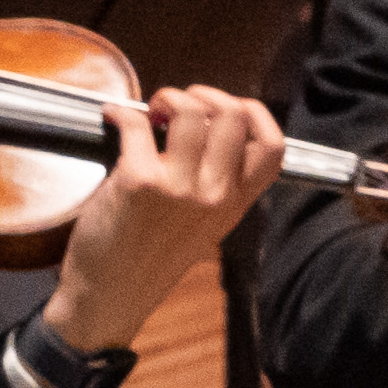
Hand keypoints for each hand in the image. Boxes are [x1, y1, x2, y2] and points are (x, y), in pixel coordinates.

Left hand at [48, 76, 286, 352]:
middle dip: (203, 95)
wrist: (113, 293)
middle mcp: (216, 194)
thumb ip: (218, 182)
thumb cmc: (152, 256)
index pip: (273, 146)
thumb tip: (204, 126)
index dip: (254, 112)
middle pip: (233, 116)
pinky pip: (137, 124)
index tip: (227, 107)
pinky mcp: (140, 182)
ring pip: (190, 111)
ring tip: (152, 114)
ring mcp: (180, 189)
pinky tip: (116, 119)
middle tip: (178, 108)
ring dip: (166, 98)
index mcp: (236, 202)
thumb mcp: (206, 224)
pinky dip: (122, 113)